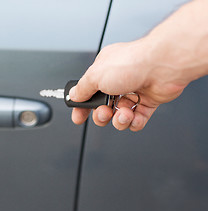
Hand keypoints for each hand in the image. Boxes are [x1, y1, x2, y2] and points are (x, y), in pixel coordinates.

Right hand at [69, 38, 187, 130]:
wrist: (163, 65)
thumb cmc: (132, 63)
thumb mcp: (95, 75)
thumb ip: (82, 89)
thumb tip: (73, 95)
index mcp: (103, 72)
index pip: (88, 93)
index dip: (82, 107)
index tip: (78, 117)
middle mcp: (118, 81)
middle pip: (103, 108)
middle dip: (102, 115)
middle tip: (104, 112)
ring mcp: (134, 91)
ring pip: (119, 116)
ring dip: (119, 120)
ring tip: (124, 114)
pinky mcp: (149, 101)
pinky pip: (137, 119)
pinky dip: (135, 122)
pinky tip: (134, 117)